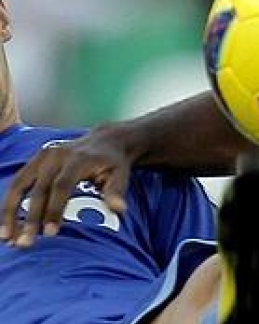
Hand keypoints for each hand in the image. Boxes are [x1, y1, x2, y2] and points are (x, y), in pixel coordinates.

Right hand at [0, 127, 132, 246]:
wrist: (106, 141)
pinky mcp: (35, 160)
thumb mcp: (121, 174)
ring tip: (7, 238)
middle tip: (26, 243)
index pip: (62, 186)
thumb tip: (118, 209)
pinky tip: (6, 226)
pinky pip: (17, 183)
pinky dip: (9, 204)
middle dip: (31, 218)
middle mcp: (57, 155)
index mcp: (78, 159)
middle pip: (39, 189)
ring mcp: (43, 156)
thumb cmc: (113, 163)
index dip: (54, 209)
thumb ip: (117, 191)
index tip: (50, 233)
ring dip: (10, 213)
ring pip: (19, 186)